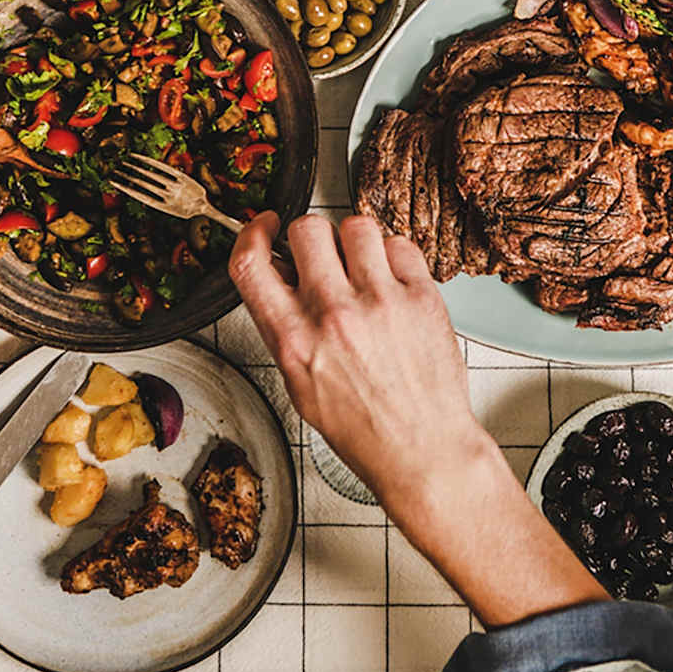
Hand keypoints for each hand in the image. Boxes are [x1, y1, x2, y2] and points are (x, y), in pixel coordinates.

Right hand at [228, 213, 491, 501]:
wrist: (420, 446)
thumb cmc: (362, 424)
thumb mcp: (300, 383)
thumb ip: (285, 326)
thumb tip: (281, 274)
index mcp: (294, 340)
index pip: (251, 263)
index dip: (252, 233)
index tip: (264, 225)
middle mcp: (334, 315)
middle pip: (307, 228)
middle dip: (311, 236)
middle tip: (324, 255)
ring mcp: (381, 301)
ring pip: (357, 225)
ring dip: (355, 241)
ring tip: (363, 268)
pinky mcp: (422, 296)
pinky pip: (401, 244)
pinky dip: (394, 255)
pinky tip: (393, 281)